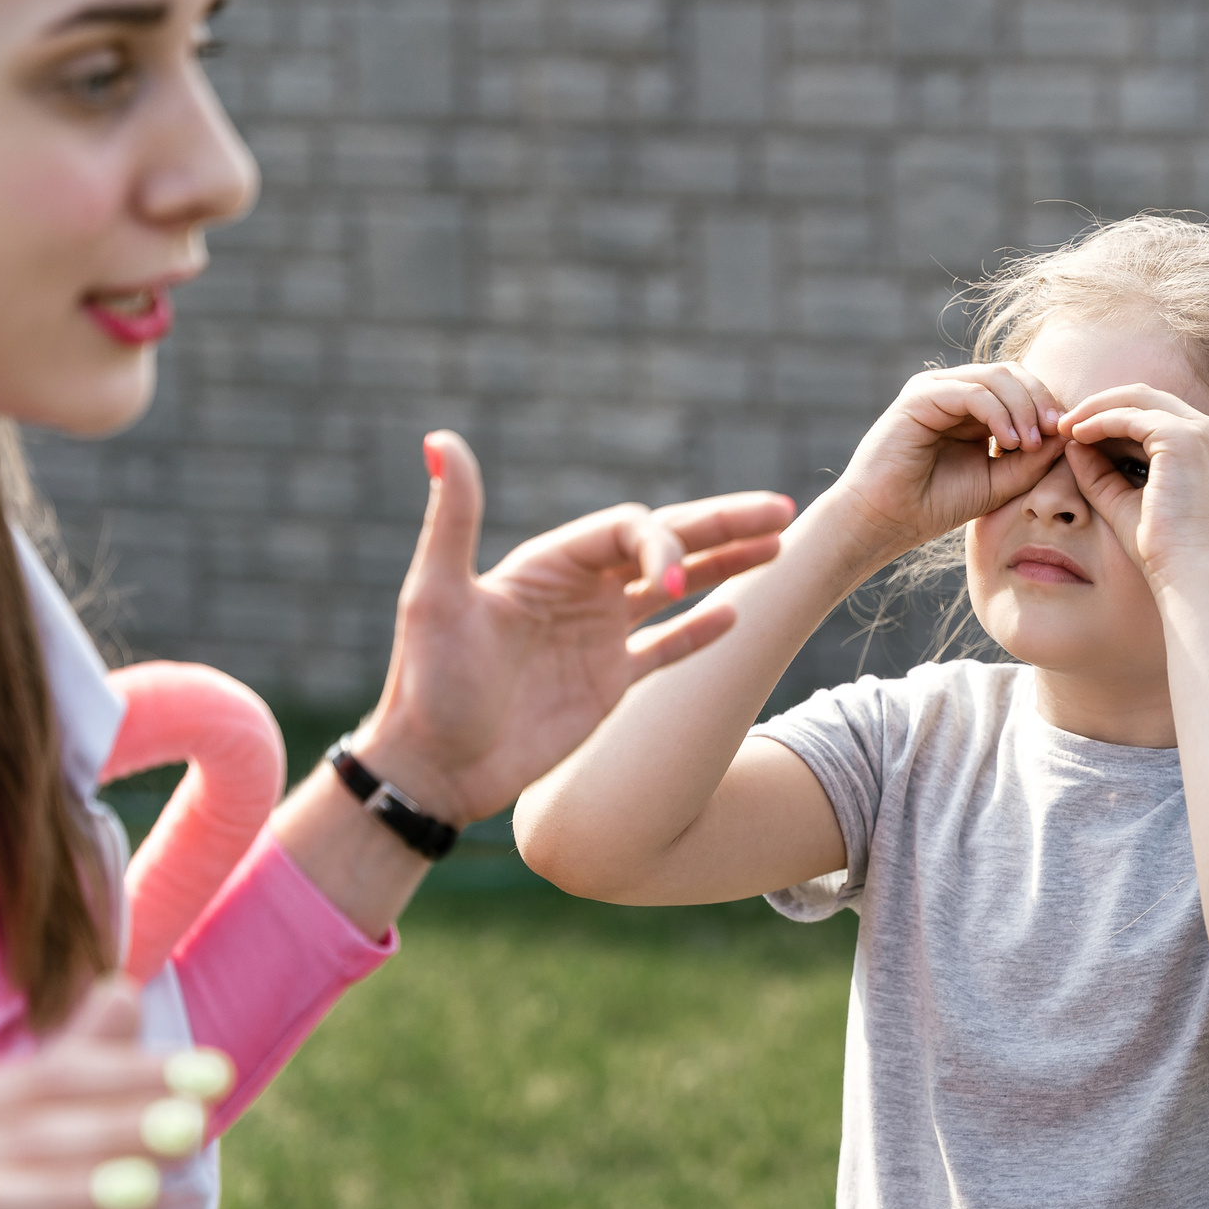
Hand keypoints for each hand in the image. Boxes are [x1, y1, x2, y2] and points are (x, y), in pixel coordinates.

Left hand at [351, 431, 793, 822]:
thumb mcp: (435, 595)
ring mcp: (596, 637)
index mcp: (547, 565)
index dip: (662, 543)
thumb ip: (452, 517)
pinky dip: (700, 632)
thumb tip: (441, 440)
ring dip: (724, 565)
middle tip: (782, 510)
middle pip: (663, 545)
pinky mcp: (606, 684)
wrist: (431, 769)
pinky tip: (737, 612)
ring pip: (673, 590)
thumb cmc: (427, 683)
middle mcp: (578, 592)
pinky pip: (664, 648)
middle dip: (722, 526)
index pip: (626, 531)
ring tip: (778, 545)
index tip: (674, 582)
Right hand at [818, 363, 1071, 566]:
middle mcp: (953, 390)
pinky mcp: (919, 397)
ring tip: (1031, 445)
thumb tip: (1068, 433)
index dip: (1047, 405)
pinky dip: (998, 414)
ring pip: (996, 378)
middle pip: (1012, 374)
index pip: (1020, 386)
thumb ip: (1032, 459)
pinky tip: (1010, 443)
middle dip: (1040, 401)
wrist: (885, 521)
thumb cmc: (936, 504)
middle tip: (1057, 432)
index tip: (1068, 437)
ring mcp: (935, 389)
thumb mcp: (999, 481)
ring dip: (1023, 408)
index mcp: (971, 407)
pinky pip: (971, 392)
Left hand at [1061, 384, 1208, 591]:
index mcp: (1208, 445)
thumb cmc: (1161, 549)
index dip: (1112, 417)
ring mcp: (1202, 432)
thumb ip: (1100, 472)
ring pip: (1137, 399)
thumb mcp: (1123, 501)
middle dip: (1101, 405)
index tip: (1076, 432)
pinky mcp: (1184, 438)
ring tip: (1064, 428)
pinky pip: (1131, 417)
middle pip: (1147, 397)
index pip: (1154, 414)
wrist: (1187, 576)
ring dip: (1096, 410)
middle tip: (1064, 423)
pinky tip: (1077, 435)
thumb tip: (1072, 443)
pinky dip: (1100, 421)